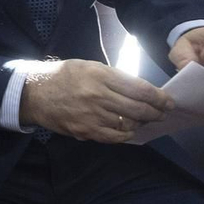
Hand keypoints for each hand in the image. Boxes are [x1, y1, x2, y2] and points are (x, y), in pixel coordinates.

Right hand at [18, 60, 173, 143]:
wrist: (34, 93)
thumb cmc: (64, 76)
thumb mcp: (89, 66)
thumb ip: (114, 77)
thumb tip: (140, 90)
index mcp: (100, 75)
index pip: (140, 89)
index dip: (159, 97)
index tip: (168, 101)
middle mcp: (98, 95)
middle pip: (138, 109)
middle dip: (155, 113)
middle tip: (162, 113)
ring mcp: (92, 115)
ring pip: (128, 124)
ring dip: (140, 124)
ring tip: (143, 121)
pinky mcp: (85, 131)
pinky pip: (114, 137)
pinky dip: (126, 135)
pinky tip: (128, 130)